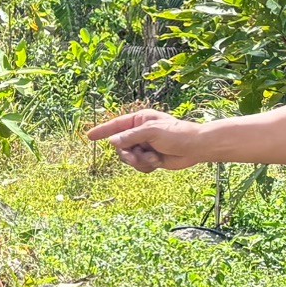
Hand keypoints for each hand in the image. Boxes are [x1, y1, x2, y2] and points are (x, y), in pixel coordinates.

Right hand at [85, 108, 207, 171]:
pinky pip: (138, 165)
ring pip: (128, 158)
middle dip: (127, 153)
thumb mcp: (152, 132)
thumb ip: (130, 137)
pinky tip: (158, 162)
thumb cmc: (177, 134)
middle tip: (135, 155)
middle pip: (120, 145)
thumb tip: (112, 142)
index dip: (102, 131)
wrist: (196, 148)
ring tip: (153, 158)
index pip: (116, 125)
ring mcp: (145, 145)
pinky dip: (146, 166)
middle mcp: (140, 132)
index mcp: (140, 120)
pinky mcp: (151, 158)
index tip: (89, 136)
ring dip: (139, 161)